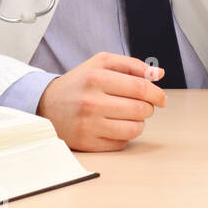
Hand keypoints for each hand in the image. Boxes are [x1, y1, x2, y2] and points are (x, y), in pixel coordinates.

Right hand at [37, 52, 167, 151]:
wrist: (47, 104)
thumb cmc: (80, 82)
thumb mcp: (101, 64)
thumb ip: (131, 65)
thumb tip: (158, 74)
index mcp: (96, 77)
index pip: (140, 88)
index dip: (156, 94)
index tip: (161, 98)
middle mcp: (91, 101)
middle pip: (140, 109)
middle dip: (148, 108)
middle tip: (143, 105)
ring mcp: (88, 124)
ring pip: (134, 128)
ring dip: (139, 122)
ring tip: (130, 115)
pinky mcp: (87, 142)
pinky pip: (121, 143)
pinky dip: (125, 135)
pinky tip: (116, 126)